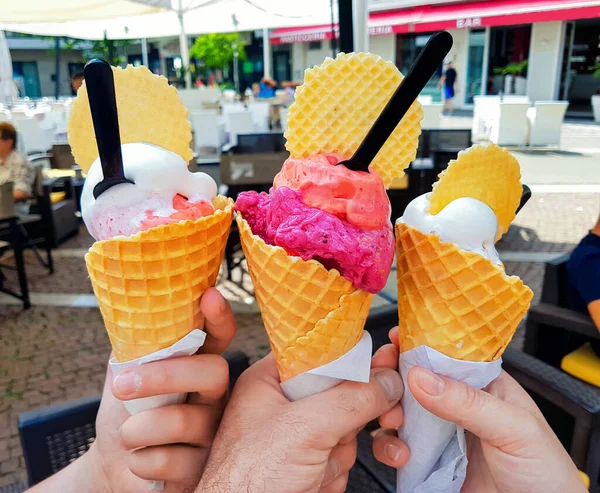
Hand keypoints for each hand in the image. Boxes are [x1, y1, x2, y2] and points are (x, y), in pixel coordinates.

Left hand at [28, 288, 236, 492]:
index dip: (220, 317)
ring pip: (185, 421)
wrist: (112, 466)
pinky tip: (141, 461)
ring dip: (138, 429)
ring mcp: (215, 433)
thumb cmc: (125, 413)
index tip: (209, 296)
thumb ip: (135, 347)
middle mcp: (216, 397)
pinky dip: (142, 461)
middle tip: (122, 384)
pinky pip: (173, 460)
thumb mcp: (124, 373)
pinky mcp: (205, 468)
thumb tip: (134, 314)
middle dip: (165, 376)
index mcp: (199, 367)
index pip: (219, 336)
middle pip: (214, 372)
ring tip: (126, 435)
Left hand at [197, 353, 403, 492]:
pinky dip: (342, 469)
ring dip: (346, 448)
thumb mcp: (304, 428)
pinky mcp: (310, 463)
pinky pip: (343, 454)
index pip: (319, 353)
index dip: (352, 355)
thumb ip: (351, 399)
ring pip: (347, 425)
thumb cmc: (249, 480)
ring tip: (326, 464)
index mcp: (271, 381)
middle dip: (360, 409)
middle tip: (387, 413)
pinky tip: (325, 480)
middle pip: (341, 390)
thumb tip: (388, 380)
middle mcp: (285, 405)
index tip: (384, 358)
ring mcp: (299, 436)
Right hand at [372, 328, 585, 492]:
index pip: (444, 354)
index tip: (395, 339)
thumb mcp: (514, 428)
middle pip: (413, 379)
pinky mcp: (427, 463)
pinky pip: (395, 447)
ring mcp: (439, 434)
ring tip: (393, 422)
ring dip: (387, 412)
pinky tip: (400, 454)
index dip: (418, 344)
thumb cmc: (544, 472)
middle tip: (383, 382)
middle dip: (393, 378)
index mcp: (482, 384)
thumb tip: (421, 376)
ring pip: (398, 411)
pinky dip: (388, 446)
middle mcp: (455, 405)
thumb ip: (469, 401)